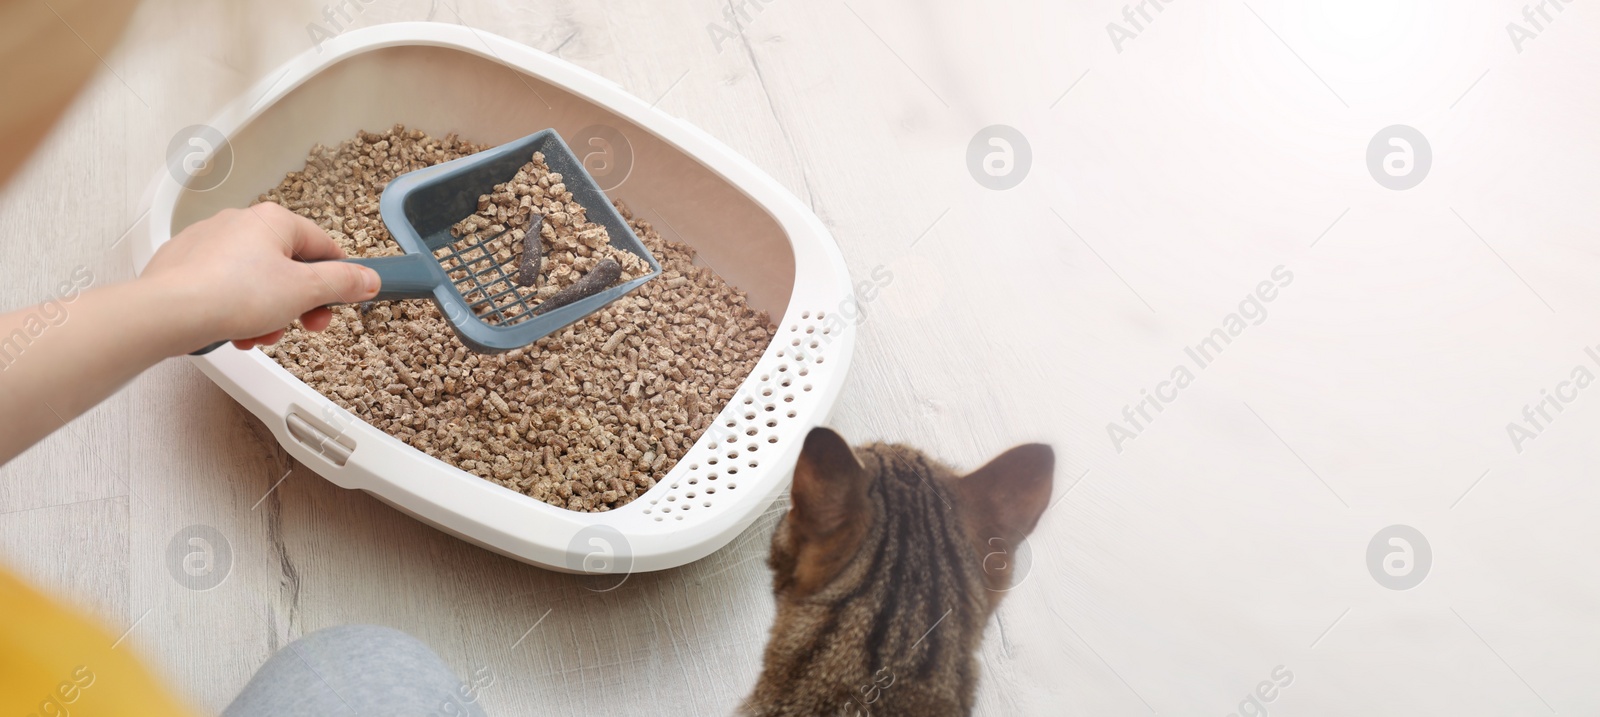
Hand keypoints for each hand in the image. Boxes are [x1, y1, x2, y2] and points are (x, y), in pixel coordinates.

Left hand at [139, 202, 379, 350]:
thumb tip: (368, 278)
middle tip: (303, 326)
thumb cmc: (231, 294)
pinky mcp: (186, 265)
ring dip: (268, 313)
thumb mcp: (305, 292)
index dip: (339, 279)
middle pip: (288, 267)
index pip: (323, 246)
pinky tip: (234, 331)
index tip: (344, 300)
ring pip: (256, 281)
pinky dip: (236, 310)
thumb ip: (343, 283)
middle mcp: (240, 223)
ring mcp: (210, 242)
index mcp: (273, 220)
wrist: (168, 313)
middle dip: (299, 304)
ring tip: (259, 335)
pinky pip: (225, 287)